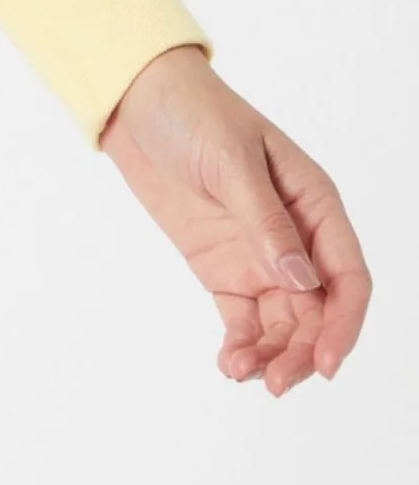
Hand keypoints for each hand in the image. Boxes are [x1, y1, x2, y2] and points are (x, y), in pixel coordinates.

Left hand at [97, 43, 369, 393]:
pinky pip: (243, 319)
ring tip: (243, 372)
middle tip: (278, 383)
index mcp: (314, 202)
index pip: (348, 276)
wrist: (137, 101)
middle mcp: (296, 237)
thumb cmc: (194, 112)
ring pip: (283, 324)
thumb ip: (265, 219)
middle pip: (317, 312)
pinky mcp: (223, 269)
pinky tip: (229, 364)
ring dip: (272, 355)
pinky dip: (241, 345)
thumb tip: (301, 279)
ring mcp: (259, 256)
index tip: (326, 364)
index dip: (344, 324)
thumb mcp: (230, 158)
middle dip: (303, 352)